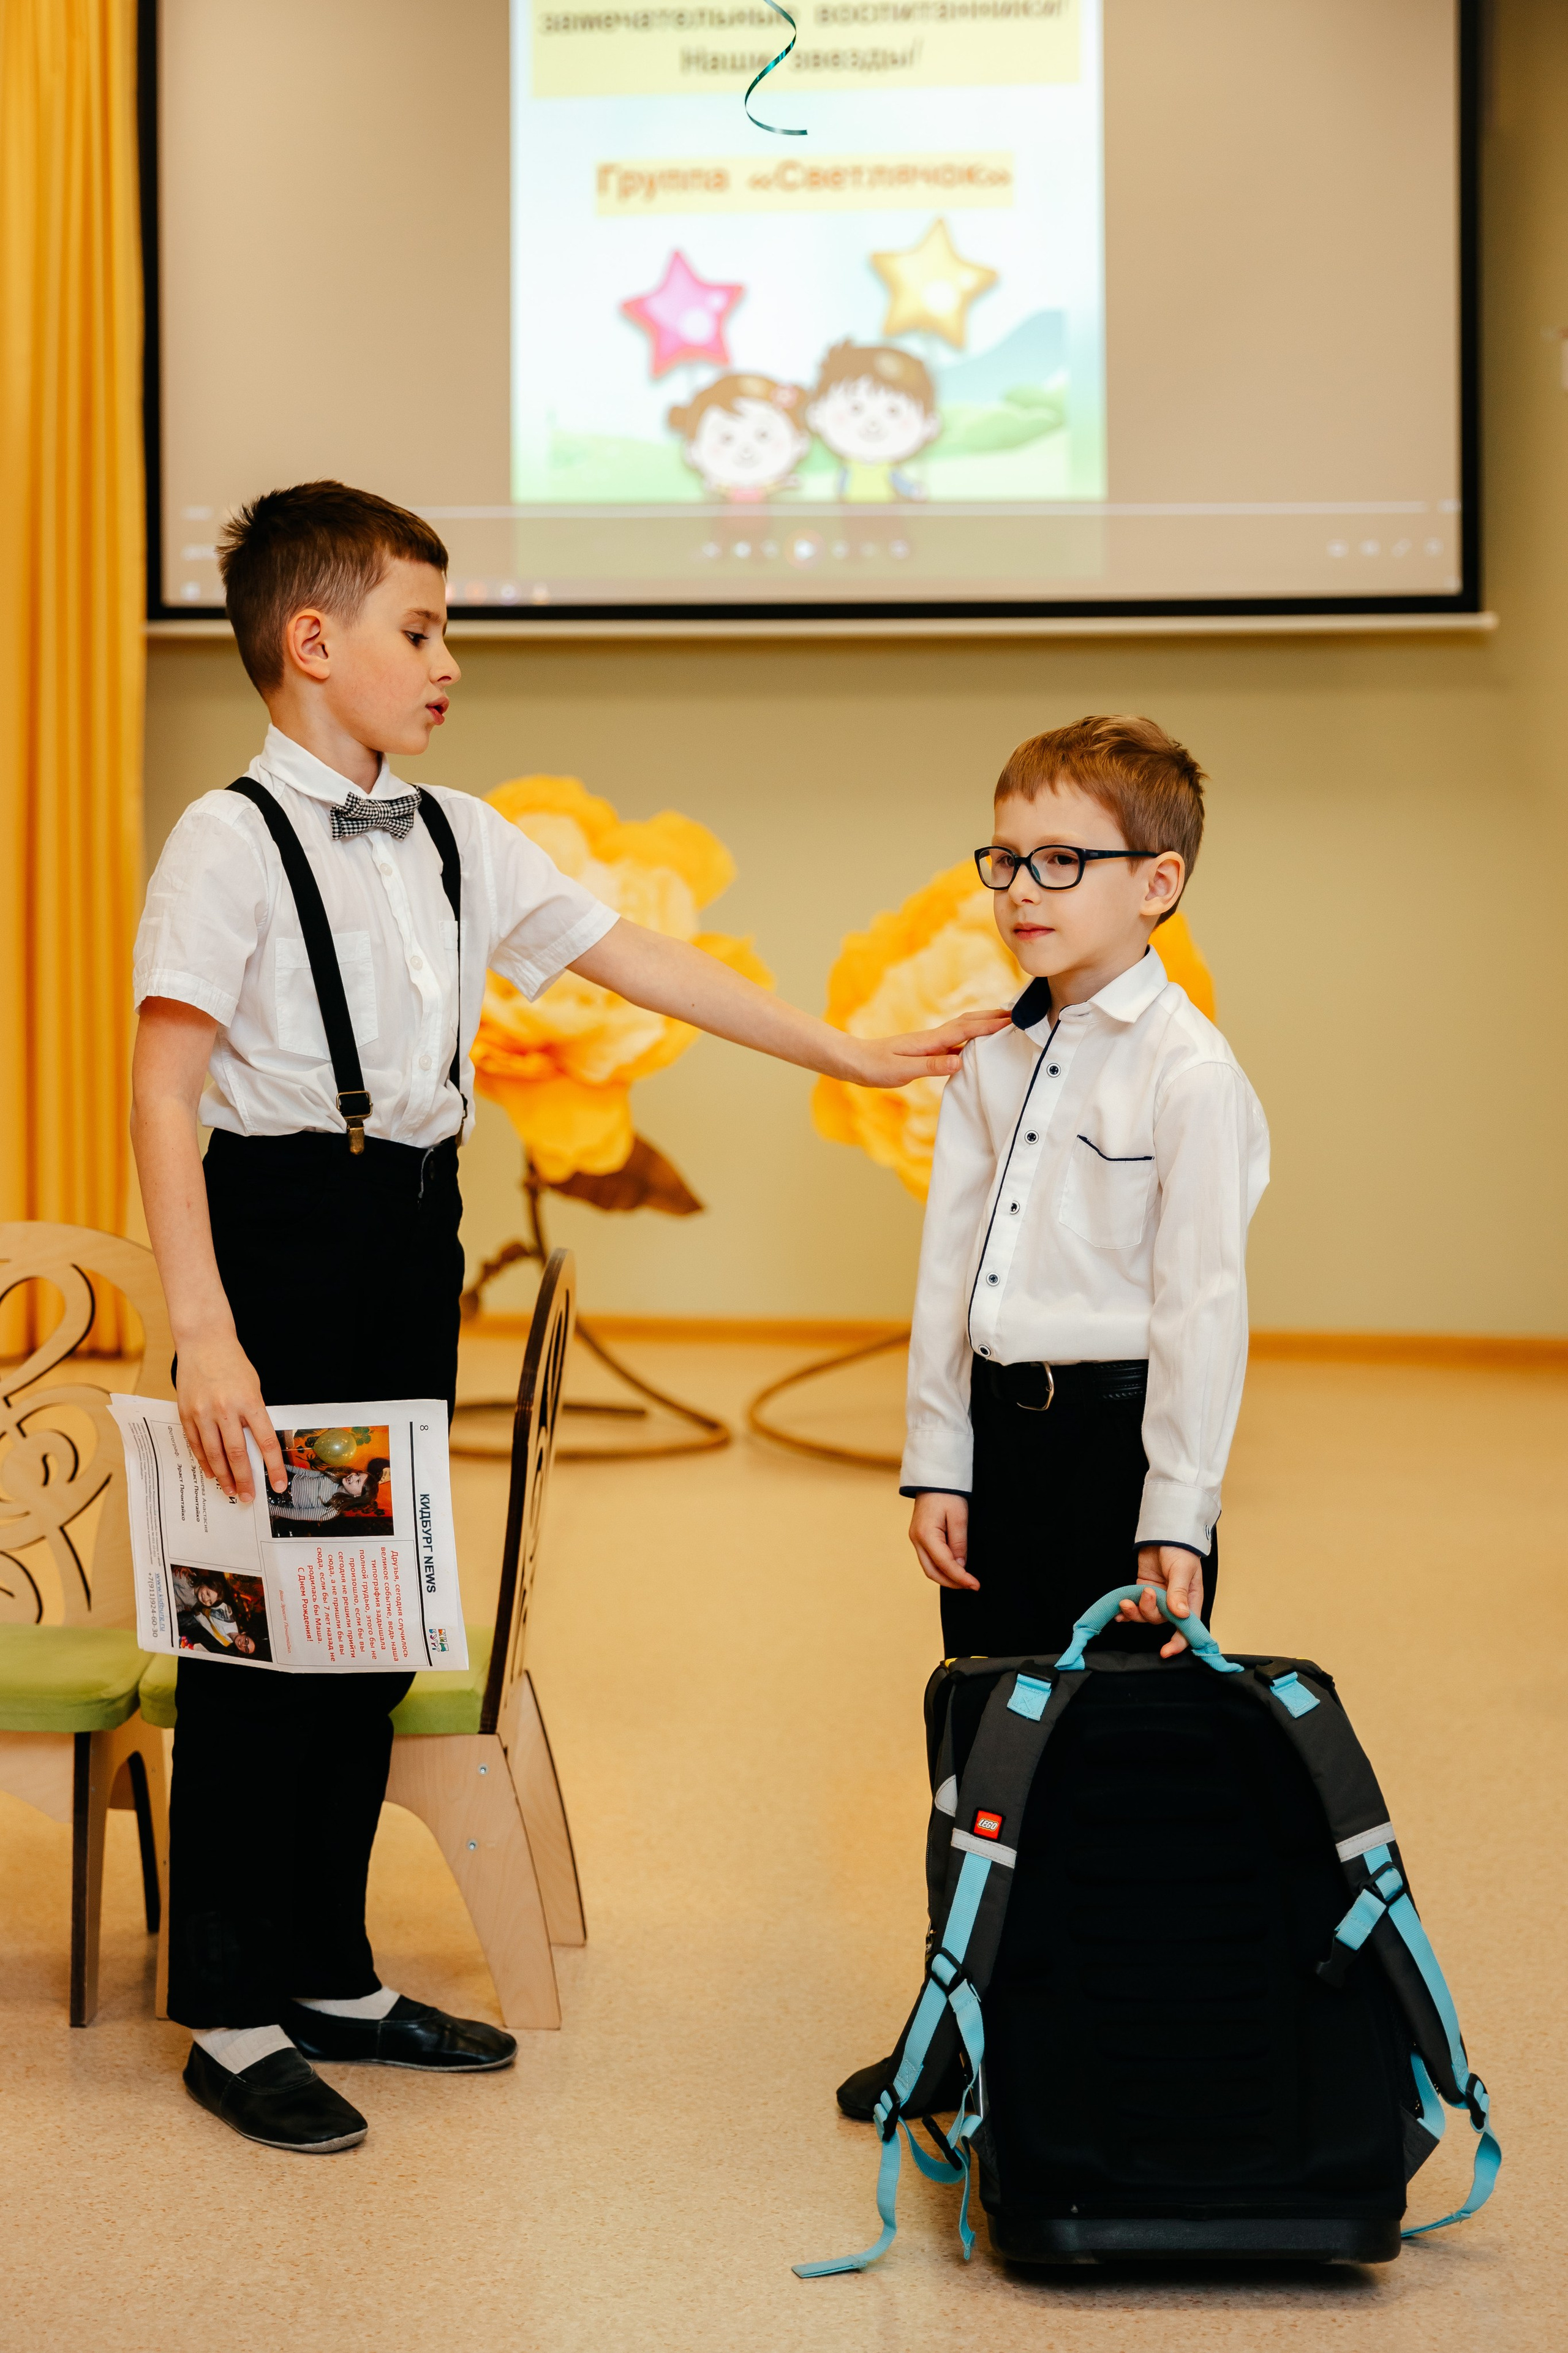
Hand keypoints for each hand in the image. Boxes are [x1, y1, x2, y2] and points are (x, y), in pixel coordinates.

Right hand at [175, 1332, 286, 1503]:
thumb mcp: (253, 1388)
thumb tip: (257, 1448)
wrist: (204, 1342)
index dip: (273, 1467)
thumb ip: (254, 1416)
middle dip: (245, 1480)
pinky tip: (212, 1474)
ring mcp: (203, 1412)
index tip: (278, 1485)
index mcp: (249, 1402)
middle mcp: (226, 1409)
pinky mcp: (186, 1413)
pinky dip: (204, 1462)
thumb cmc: (234, 1365)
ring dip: (223, 1476)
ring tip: (230, 1492)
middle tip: (249, 1498)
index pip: (265, 1442)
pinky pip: (196, 1444)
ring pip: (214, 1454)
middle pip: (237, 1453)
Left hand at [844, 1007, 1010, 1088]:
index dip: (989, 1025)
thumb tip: (959, 1060)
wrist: (855, 1062)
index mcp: (930, 1041)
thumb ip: (930, 1065)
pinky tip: (977, 1045)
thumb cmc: (875, 1067)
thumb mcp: (902, 1070)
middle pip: (968, 1023)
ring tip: (1005, 1023)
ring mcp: (930, 1044)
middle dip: (992, 1018)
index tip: (1013, 1020)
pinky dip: (971, 1039)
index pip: (966, 1030)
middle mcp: (933, 1039)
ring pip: (963, 1030)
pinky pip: (955, 1042)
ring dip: (984, 1025)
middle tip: (1018, 1014)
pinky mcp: (926, 1051)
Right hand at [910, 1492, 976, 1590]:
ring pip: (929, 1568)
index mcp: (926, 1535)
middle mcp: (916, 1539)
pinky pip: (928, 1559)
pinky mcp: (918, 1537)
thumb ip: (960, 1542)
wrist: (933, 1477)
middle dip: (952, 1582)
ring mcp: (915, 1539)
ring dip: (946, 1577)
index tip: (975, 1585)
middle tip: (971, 1586)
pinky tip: (954, 1569)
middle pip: (932, 1572)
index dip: (961, 1578)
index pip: (945, 1564)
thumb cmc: (947, 1493)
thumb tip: (961, 1565)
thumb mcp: (959, 1516)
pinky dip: (941, 1568)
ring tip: (965, 1580)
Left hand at [1121, 1545, 1204, 1657]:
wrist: (1164, 1534)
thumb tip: (1180, 1614)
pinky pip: (1134, 1608)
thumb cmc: (1180, 1551)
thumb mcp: (1182, 1570)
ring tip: (1127, 1599)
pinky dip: (1126, 1612)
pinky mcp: (1143, 1593)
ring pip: (1145, 1616)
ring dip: (1135, 1611)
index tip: (1165, 1652)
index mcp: (1190, 1602)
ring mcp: (1157, 1600)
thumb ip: (1179, 1592)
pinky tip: (1118, 1610)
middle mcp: (1174, 1605)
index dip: (1177, 1643)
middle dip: (1149, 1612)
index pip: (1187, 1630)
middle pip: (1161, 1622)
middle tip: (1147, 1592)